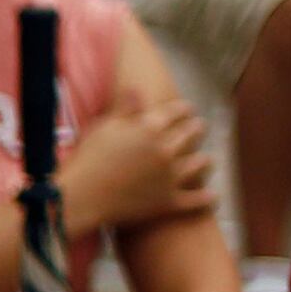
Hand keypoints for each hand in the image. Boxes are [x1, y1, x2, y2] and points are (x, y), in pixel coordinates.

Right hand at [62, 94, 214, 235]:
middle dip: (198, 129)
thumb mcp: (102, 128)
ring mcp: (170, 177)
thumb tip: (137, 89)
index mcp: (150, 128)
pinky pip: (197, 200)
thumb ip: (124, 109)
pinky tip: (212, 196)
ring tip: (206, 161)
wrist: (78, 199)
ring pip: (202, 164)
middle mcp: (166, 149)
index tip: (187, 110)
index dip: (184, 109)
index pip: (177, 111)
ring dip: (206, 160)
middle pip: (193, 133)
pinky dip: (207, 198)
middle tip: (199, 129)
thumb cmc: (85, 161)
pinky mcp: (168, 202)